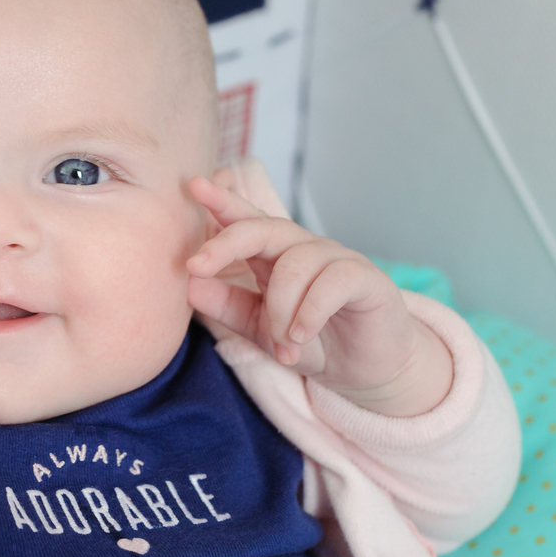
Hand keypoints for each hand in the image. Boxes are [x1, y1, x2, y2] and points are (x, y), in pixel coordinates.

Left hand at [186, 176, 452, 415]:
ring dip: (279, 308)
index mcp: (272, 255)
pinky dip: (310, 311)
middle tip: (196, 266)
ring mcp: (335, 259)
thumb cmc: (308, 340)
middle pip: (263, 227)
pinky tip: (300, 335)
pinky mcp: (366, 277)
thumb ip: (226, 306)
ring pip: (295, 263)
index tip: (195, 186)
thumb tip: (189, 285)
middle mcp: (301, 248)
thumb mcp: (258, 328)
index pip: (246, 220)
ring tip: (282, 343)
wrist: (361, 370)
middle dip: (226, 243)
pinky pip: (333, 281)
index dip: (222, 201)